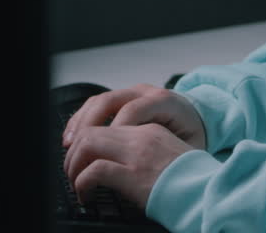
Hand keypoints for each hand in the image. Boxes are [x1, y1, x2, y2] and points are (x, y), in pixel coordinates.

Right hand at [63, 83, 206, 149]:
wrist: (196, 116)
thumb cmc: (191, 134)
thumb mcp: (190, 145)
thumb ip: (172, 154)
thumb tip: (154, 173)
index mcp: (165, 102)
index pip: (134, 111)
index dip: (116, 130)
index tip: (104, 154)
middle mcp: (146, 93)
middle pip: (110, 100)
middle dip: (90, 125)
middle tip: (77, 149)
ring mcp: (131, 94)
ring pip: (99, 100)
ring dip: (81, 122)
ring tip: (70, 145)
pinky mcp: (121, 99)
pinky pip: (95, 104)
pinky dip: (81, 119)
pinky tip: (73, 138)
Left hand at [64, 123, 194, 208]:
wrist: (207, 190)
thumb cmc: (191, 179)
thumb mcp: (169, 154)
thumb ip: (146, 149)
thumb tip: (119, 162)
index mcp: (150, 130)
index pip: (106, 125)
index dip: (86, 140)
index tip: (80, 158)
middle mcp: (141, 136)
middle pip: (90, 131)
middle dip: (72, 152)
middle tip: (70, 172)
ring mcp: (136, 153)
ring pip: (86, 145)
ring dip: (73, 166)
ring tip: (76, 183)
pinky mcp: (133, 174)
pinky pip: (93, 171)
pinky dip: (82, 184)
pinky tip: (87, 196)